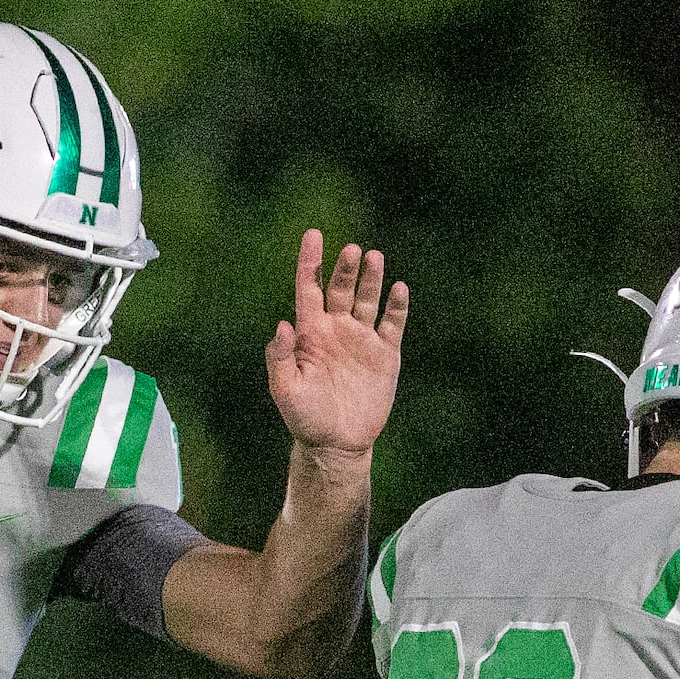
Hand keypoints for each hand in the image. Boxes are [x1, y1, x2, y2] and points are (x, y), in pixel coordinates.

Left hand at [267, 230, 406, 458]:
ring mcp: (361, 339)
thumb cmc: (305, 418)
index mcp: (309, 334)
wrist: (337, 444)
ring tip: (374, 257)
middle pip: (341, 288)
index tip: (313, 234)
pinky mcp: (385, 354)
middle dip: (345, 268)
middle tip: (351, 251)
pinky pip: (393, 323)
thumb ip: (280, 357)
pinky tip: (399, 288)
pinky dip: (397, 305)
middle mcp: (336, 329)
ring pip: (367, 299)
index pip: (308, 288)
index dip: (310, 261)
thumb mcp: (285, 390)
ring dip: (371, 278)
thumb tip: (283, 323)